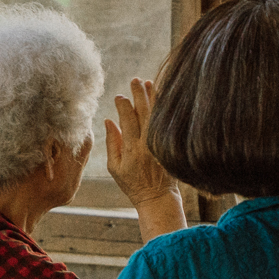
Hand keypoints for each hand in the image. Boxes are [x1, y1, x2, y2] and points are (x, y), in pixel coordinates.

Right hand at [105, 78, 175, 206]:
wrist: (158, 197)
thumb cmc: (133, 184)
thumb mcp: (115, 167)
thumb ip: (112, 142)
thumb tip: (108, 120)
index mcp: (132, 150)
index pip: (127, 120)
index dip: (123, 106)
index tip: (119, 96)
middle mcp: (147, 145)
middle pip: (144, 113)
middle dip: (139, 94)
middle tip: (135, 80)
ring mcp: (161, 144)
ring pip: (157, 115)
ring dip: (153, 97)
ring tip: (148, 83)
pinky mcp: (170, 145)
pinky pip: (167, 122)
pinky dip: (164, 109)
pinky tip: (161, 98)